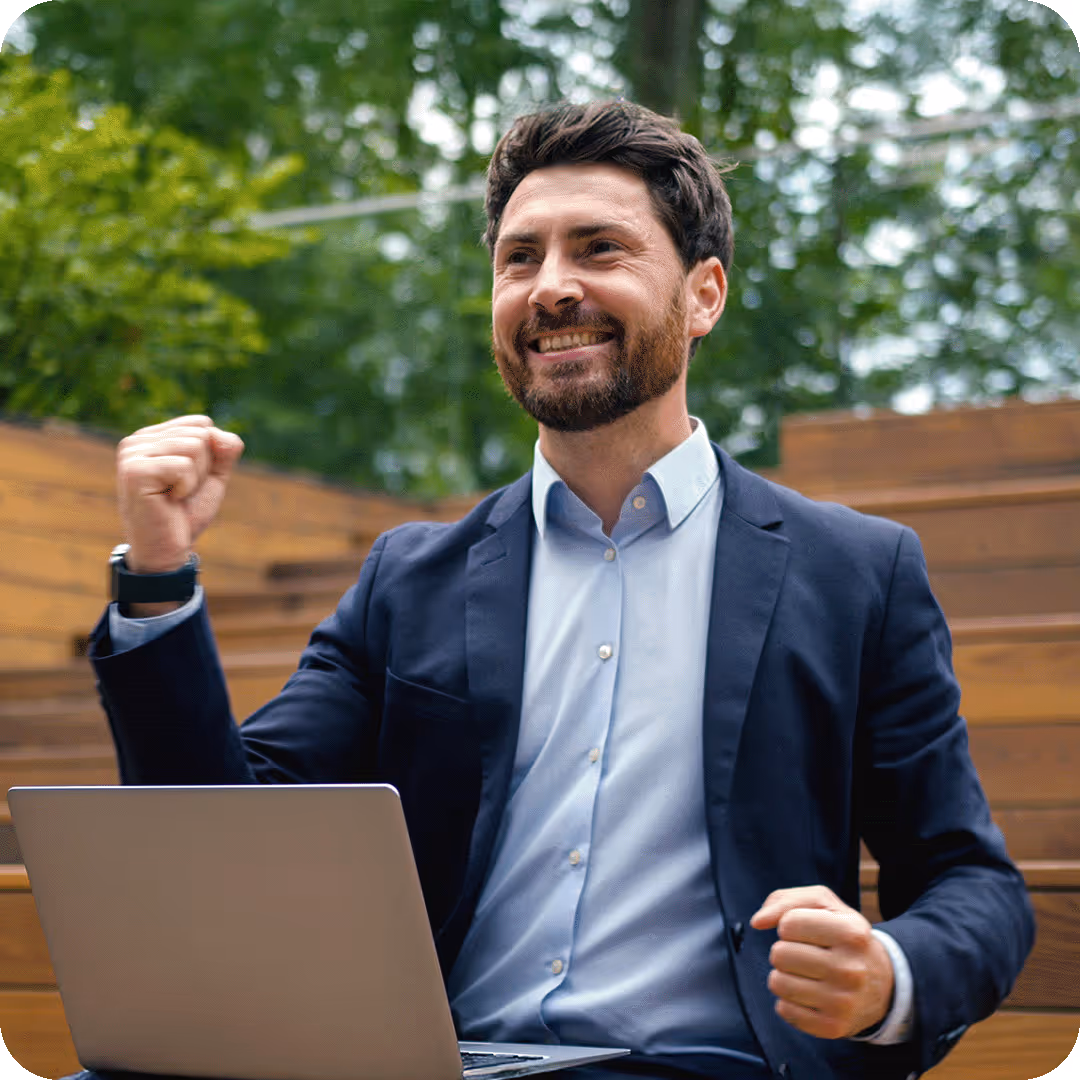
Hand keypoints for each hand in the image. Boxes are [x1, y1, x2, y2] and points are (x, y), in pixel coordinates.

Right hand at [117, 415, 243, 573]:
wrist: (168, 550)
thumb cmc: (186, 512)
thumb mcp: (213, 476)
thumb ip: (224, 450)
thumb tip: (218, 433)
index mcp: (152, 436)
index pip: (202, 424)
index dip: (209, 456)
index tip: (188, 478)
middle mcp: (136, 440)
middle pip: (200, 435)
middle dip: (203, 469)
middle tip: (180, 492)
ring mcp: (131, 454)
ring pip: (194, 446)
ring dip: (194, 479)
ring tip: (174, 495)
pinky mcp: (134, 471)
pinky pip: (184, 465)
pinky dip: (186, 487)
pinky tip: (168, 500)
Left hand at [750, 885, 893, 1040]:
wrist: (883, 985)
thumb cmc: (843, 936)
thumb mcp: (825, 905)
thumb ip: (785, 901)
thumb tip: (757, 922)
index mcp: (852, 932)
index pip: (788, 923)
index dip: (790, 925)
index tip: (808, 931)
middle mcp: (851, 969)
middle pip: (779, 954)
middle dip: (785, 951)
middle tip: (806, 955)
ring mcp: (843, 1002)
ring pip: (778, 982)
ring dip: (784, 975)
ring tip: (806, 974)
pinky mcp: (833, 1027)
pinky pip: (784, 1010)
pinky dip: (789, 1000)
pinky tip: (809, 995)